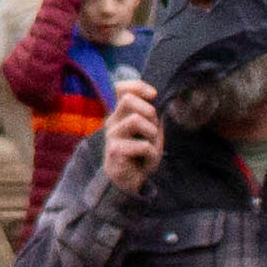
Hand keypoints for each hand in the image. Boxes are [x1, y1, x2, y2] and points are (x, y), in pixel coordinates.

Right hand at [99, 77, 164, 198]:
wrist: (132, 181)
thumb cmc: (141, 154)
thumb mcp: (150, 130)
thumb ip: (150, 114)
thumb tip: (154, 96)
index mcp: (120, 114)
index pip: (120, 89)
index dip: (137, 86)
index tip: (153, 94)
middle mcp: (112, 121)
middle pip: (128, 99)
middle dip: (149, 111)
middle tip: (154, 127)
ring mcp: (111, 136)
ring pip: (136, 120)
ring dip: (152, 134)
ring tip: (152, 146)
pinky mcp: (114, 151)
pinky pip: (142, 145)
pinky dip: (152, 153)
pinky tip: (147, 161)